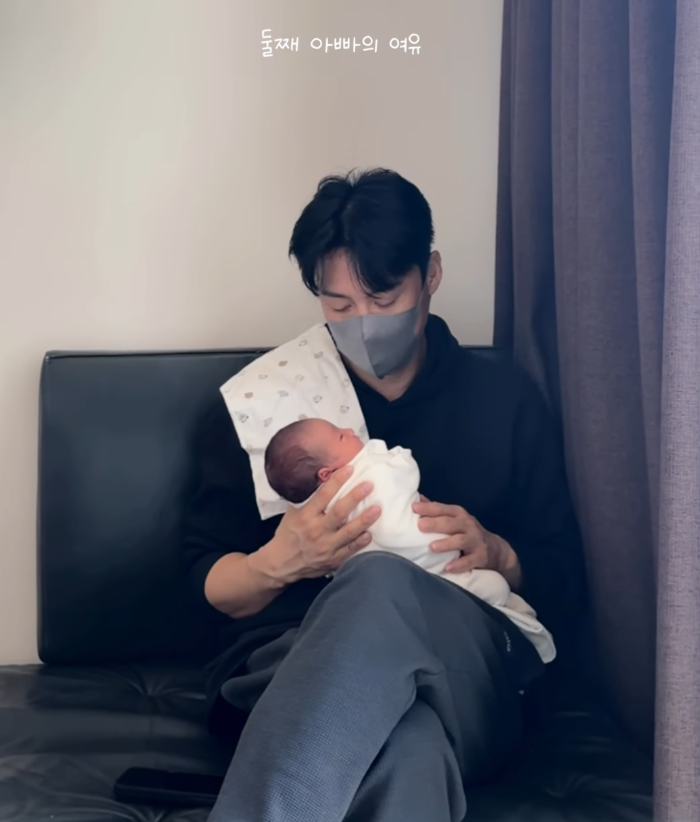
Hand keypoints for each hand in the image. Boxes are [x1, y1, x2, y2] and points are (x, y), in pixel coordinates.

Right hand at [259, 466, 380, 584]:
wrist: (281, 564)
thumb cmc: (288, 535)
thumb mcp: (292, 514)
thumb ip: (306, 499)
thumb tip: (321, 479)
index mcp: (305, 516)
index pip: (323, 495)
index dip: (337, 481)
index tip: (350, 469)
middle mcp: (316, 530)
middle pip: (339, 512)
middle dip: (355, 497)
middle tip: (369, 486)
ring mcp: (326, 547)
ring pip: (348, 532)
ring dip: (364, 520)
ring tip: (377, 509)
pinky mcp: (332, 560)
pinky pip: (349, 550)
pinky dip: (360, 542)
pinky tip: (370, 534)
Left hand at [412, 499, 520, 586]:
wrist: (496, 549)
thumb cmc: (468, 532)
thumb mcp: (455, 519)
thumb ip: (437, 511)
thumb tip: (417, 501)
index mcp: (459, 514)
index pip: (443, 509)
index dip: (429, 508)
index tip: (414, 508)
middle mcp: (468, 525)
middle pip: (450, 523)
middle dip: (435, 524)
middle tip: (420, 526)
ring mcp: (475, 540)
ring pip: (460, 540)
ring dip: (446, 544)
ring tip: (432, 547)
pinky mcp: (481, 556)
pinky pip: (470, 561)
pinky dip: (459, 564)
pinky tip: (449, 567)